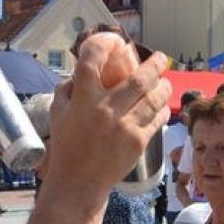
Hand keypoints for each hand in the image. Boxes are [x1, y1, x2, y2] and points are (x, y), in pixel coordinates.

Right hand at [47, 35, 170, 192]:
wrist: (79, 182)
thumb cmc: (68, 146)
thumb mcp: (58, 113)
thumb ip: (68, 89)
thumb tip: (81, 70)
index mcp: (82, 100)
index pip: (92, 61)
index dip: (105, 44)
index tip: (117, 41)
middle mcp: (104, 111)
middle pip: (138, 79)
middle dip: (155, 65)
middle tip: (161, 59)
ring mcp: (124, 127)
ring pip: (153, 99)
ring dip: (163, 87)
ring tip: (165, 83)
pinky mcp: (138, 143)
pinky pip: (157, 120)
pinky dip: (162, 110)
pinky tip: (162, 107)